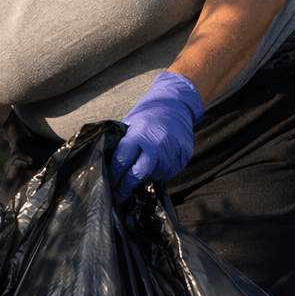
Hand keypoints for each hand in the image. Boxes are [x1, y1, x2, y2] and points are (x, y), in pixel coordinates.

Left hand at [110, 71, 204, 199]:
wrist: (176, 104)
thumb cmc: (149, 114)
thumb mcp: (131, 123)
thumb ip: (124, 143)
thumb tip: (111, 165)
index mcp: (139, 134)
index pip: (122, 160)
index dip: (114, 174)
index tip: (110, 183)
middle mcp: (157, 143)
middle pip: (139, 173)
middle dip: (127, 183)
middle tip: (120, 191)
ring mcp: (172, 150)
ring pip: (155, 175)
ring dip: (146, 177)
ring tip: (139, 174)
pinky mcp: (184, 155)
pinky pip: (169, 173)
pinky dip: (160, 173)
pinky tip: (155, 167)